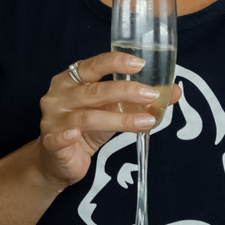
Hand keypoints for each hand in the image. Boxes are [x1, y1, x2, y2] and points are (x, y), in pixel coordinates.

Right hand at [36, 52, 182, 187]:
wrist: (57, 161)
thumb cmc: (84, 130)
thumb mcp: (112, 111)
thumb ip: (136, 100)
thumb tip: (173, 92)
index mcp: (71, 80)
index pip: (93, 65)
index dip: (116, 62)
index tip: (140, 64)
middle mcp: (59, 95)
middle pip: (95, 90)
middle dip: (126, 91)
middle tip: (151, 94)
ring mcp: (53, 118)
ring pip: (88, 116)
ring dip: (119, 119)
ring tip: (146, 121)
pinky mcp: (51, 142)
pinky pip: (61, 137)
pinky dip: (69, 135)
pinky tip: (78, 136)